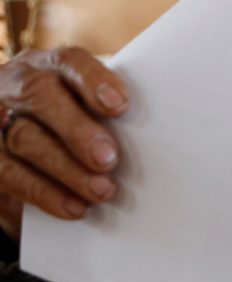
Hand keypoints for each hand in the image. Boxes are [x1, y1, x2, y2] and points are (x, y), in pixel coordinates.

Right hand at [0, 47, 129, 240]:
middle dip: (78, 130)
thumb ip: (110, 118)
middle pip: (41, 97)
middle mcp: (17, 86)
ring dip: (67, 169)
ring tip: (102, 191)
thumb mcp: (89, 114)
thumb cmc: (76, 129)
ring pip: (23, 139)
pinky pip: (10, 175)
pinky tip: (76, 207)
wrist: (25, 157)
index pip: (71, 62)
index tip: (120, 106)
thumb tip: (154, 142)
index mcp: (49, 67)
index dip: (94, 81)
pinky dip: (46, 194)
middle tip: (109, 159)